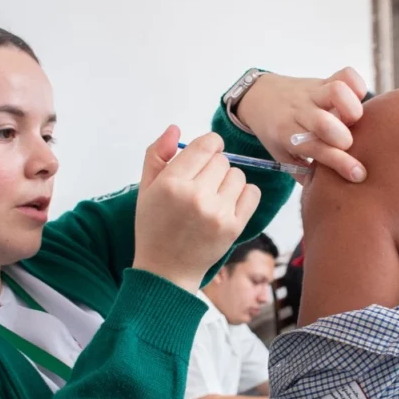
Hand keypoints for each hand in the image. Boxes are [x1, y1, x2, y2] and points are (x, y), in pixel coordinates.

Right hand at [132, 127, 261, 292]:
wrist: (166, 270)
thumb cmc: (155, 227)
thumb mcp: (146, 188)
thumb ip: (158, 154)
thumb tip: (176, 128)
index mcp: (171, 183)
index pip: (205, 145)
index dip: (209, 145)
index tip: (205, 154)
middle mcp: (196, 196)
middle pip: (222, 160)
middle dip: (214, 167)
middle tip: (201, 185)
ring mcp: (217, 213)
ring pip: (238, 175)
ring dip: (228, 182)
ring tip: (212, 197)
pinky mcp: (234, 227)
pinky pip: (252, 193)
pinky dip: (243, 195)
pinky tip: (227, 204)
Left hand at [235, 68, 368, 183]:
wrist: (259, 96)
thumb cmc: (275, 131)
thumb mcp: (280, 155)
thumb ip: (302, 172)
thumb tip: (328, 191)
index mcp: (287, 133)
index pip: (315, 148)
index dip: (340, 162)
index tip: (358, 174)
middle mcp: (299, 111)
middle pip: (324, 122)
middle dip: (344, 137)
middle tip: (348, 142)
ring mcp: (311, 93)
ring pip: (336, 91)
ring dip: (352, 107)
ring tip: (353, 120)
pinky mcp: (322, 79)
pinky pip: (346, 74)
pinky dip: (358, 86)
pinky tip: (357, 100)